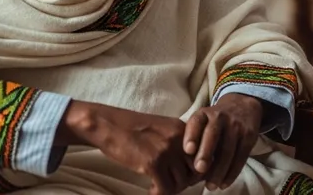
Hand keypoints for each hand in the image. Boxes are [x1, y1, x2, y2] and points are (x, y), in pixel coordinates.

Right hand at [59, 101, 199, 194]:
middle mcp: (179, 138)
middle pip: (195, 172)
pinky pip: (165, 190)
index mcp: (182, 128)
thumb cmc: (132, 129)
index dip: (195, 172)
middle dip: (185, 183)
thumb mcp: (162, 128)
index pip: (203, 156)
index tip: (185, 177)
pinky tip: (149, 190)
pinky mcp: (153, 163)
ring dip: (170, 190)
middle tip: (170, 185)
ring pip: (181, 183)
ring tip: (158, 187)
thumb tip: (193, 166)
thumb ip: (178, 142)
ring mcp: (167, 150)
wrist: (109, 124)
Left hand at [183, 93, 261, 190]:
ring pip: (227, 150)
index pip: (197, 121)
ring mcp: (236, 125)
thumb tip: (183, 164)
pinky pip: (240, 157)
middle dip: (205, 153)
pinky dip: (232, 173)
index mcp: (205, 113)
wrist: (242, 107)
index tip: (188, 150)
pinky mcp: (249, 136)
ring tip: (210, 186)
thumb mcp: (204, 120)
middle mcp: (220, 116)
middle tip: (199, 169)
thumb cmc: (215, 121)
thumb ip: (194, 136)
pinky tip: (224, 184)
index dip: (192, 135)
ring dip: (219, 170)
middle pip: (212, 135)